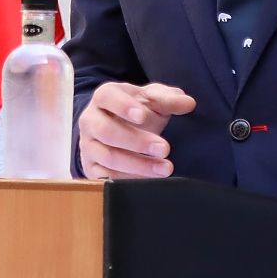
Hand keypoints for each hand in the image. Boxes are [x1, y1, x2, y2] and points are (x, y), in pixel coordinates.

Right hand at [78, 81, 195, 178]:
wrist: (120, 127)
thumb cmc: (137, 110)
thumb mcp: (153, 100)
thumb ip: (169, 99)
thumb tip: (188, 103)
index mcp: (103, 97)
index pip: (107, 97)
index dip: (123, 106)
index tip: (143, 115)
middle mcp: (90, 120)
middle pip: (106, 131)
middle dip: (137, 141)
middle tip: (165, 148)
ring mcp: (88, 145)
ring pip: (108, 157)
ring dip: (138, 165)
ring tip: (165, 168)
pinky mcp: (90, 167)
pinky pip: (105, 177)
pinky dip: (128, 180)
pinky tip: (149, 181)